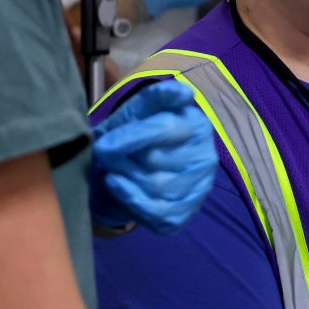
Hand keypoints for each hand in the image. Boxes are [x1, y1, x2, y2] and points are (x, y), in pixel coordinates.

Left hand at [90, 80, 217, 234]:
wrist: (120, 170)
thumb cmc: (131, 134)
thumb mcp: (138, 109)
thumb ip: (157, 96)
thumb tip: (184, 94)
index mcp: (198, 125)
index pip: (165, 129)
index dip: (130, 138)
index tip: (103, 144)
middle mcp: (206, 157)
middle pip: (156, 161)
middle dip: (125, 159)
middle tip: (109, 156)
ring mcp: (199, 189)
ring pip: (156, 187)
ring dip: (126, 178)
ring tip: (114, 170)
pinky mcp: (185, 214)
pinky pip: (157, 213)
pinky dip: (130, 200)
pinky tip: (117, 187)